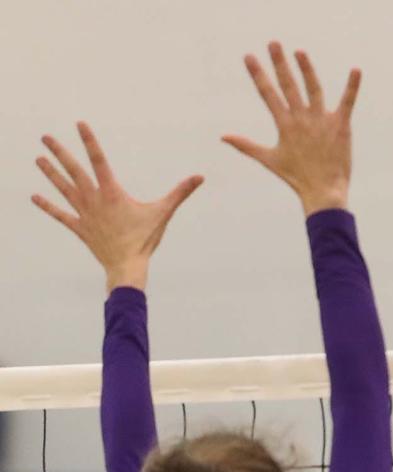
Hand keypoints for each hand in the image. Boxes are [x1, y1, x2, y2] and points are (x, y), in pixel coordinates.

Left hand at [32, 123, 202, 291]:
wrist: (127, 267)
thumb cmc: (145, 240)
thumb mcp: (163, 213)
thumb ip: (180, 193)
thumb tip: (199, 177)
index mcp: (112, 193)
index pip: (98, 160)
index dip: (89, 141)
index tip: (79, 124)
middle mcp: (94, 200)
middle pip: (73, 171)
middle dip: (59, 153)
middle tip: (45, 137)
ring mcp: (85, 214)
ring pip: (64, 189)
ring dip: (50, 173)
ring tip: (38, 158)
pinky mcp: (81, 228)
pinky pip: (61, 215)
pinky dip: (48, 206)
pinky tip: (35, 197)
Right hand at [223, 42, 360, 214]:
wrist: (323, 193)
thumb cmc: (296, 178)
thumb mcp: (268, 159)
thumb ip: (246, 145)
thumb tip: (222, 136)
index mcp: (284, 125)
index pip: (268, 94)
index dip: (258, 75)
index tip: (249, 57)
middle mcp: (301, 120)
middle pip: (289, 86)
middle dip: (280, 64)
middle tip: (273, 43)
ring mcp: (321, 121)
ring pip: (314, 89)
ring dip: (307, 69)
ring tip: (299, 52)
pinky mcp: (340, 126)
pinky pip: (347, 102)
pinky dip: (352, 87)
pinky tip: (356, 70)